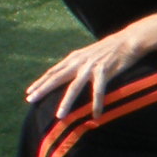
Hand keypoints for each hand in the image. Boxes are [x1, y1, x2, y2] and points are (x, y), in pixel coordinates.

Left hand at [26, 29, 150, 119]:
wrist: (127, 40)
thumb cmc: (108, 50)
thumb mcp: (87, 55)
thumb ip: (76, 64)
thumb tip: (65, 74)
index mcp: (74, 58)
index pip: (52, 72)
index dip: (40, 82)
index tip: (29, 92)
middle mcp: (79, 62)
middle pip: (56, 77)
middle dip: (42, 89)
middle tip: (30, 100)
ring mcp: (91, 66)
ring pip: (75, 87)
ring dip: (66, 102)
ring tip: (59, 116)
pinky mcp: (105, 70)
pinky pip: (99, 90)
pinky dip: (97, 104)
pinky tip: (96, 115)